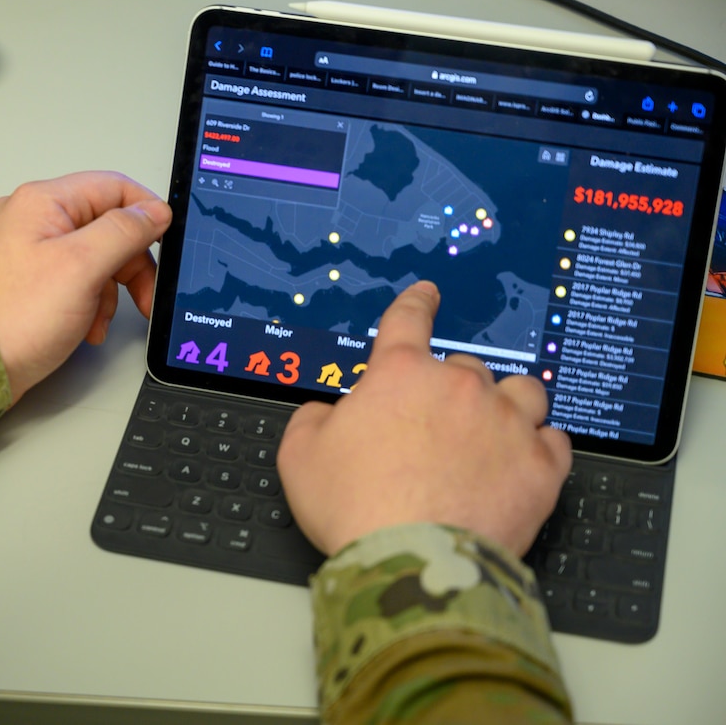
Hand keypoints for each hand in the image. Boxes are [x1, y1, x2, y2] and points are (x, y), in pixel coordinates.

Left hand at [0, 171, 171, 403]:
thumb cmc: (14, 320)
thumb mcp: (82, 267)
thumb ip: (124, 231)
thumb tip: (154, 211)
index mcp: (41, 202)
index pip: (113, 188)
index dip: (146, 214)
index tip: (164, 244)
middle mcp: (30, 218)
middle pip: (106, 225)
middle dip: (129, 265)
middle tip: (143, 296)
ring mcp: (25, 249)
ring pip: (93, 256)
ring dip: (109, 290)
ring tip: (99, 319)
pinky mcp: (25, 278)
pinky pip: (73, 278)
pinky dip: (88, 302)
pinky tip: (84, 325)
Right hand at [276, 280, 571, 555]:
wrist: (411, 562)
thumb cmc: (356, 508)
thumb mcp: (300, 457)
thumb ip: (312, 421)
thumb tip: (324, 415)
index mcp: (401, 375)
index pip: (408, 320)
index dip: (417, 302)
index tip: (427, 294)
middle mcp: (460, 389)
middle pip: (467, 366)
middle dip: (452, 388)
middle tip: (435, 425)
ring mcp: (506, 425)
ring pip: (523, 392)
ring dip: (508, 403)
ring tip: (495, 427)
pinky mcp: (540, 468)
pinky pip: (555, 440)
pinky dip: (540, 446)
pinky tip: (525, 459)